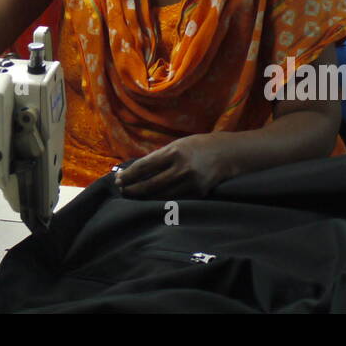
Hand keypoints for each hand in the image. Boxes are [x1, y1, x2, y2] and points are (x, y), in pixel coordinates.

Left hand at [115, 133, 238, 198]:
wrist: (227, 153)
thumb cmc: (197, 146)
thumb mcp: (177, 145)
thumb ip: (159, 157)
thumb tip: (136, 170)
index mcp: (174, 152)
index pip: (144, 167)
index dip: (129, 175)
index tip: (118, 180)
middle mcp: (181, 168)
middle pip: (150, 185)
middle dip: (132, 189)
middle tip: (121, 190)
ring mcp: (190, 183)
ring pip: (160, 196)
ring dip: (143, 198)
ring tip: (132, 196)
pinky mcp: (197, 193)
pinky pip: (174, 200)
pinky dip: (160, 200)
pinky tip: (151, 200)